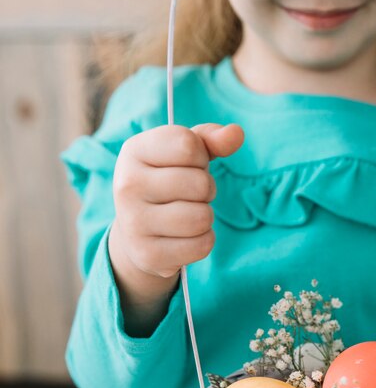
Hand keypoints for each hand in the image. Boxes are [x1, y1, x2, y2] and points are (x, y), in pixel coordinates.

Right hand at [112, 123, 243, 279]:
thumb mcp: (185, 154)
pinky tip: (185, 237)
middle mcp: (127, 185)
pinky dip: (203, 241)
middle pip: (200, 184)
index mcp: (134, 150)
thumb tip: (236, 133)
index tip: (189, 164)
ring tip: (188, 214)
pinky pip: (202, 245)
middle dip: (206, 190)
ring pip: (202, 217)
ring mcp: (134, 222)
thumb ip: (211, 139)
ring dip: (206, 216)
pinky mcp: (148, 254)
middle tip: (190, 195)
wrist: (137, 233)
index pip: (188, 145)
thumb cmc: (168, 182)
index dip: (201, 156)